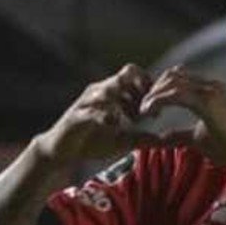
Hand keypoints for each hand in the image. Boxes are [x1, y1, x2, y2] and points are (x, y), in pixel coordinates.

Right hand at [34, 65, 155, 168]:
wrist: (60, 151)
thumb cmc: (91, 142)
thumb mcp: (122, 141)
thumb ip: (142, 138)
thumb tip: (165, 141)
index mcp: (111, 92)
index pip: (135, 74)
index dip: (149, 88)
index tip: (156, 112)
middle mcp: (99, 91)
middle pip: (126, 73)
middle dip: (143, 91)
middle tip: (149, 114)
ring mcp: (87, 101)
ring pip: (111, 88)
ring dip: (127, 103)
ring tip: (134, 120)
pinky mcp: (76, 116)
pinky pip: (94, 111)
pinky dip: (107, 116)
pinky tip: (116, 126)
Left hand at [138, 67, 225, 168]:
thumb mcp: (198, 139)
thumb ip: (179, 135)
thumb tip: (161, 138)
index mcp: (209, 90)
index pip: (178, 78)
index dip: (160, 90)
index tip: (149, 108)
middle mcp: (209, 85)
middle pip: (172, 76)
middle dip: (153, 90)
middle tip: (142, 109)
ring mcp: (210, 90)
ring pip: (172, 82)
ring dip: (154, 95)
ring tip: (144, 111)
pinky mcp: (208, 100)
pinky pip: (176, 94)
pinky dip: (159, 101)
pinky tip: (150, 112)